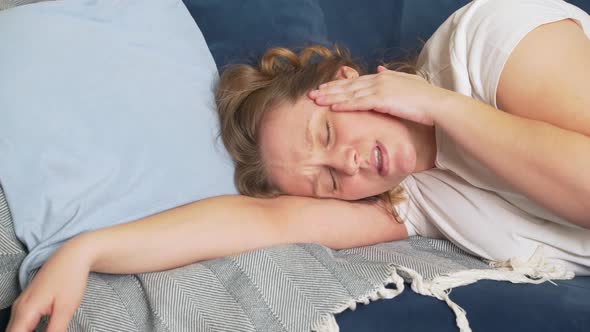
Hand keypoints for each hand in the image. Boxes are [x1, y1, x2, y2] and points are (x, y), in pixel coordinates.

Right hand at [7, 238, 90, 331]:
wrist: (74, 255)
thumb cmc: (71, 278)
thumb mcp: (66, 309)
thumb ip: (55, 331)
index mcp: (26, 311)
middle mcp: (19, 308)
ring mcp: (22, 304)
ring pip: (14, 330)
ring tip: (46, 331)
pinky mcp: (29, 303)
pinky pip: (20, 324)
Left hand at [309, 66, 451, 125]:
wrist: (436, 103)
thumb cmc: (424, 97)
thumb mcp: (407, 82)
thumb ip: (391, 75)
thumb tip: (379, 68)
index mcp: (382, 77)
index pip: (355, 81)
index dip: (338, 85)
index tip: (324, 88)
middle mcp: (378, 80)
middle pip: (348, 86)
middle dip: (329, 90)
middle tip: (312, 94)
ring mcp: (379, 89)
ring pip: (349, 94)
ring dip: (331, 97)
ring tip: (315, 100)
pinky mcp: (382, 100)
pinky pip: (358, 103)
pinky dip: (344, 105)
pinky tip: (332, 108)